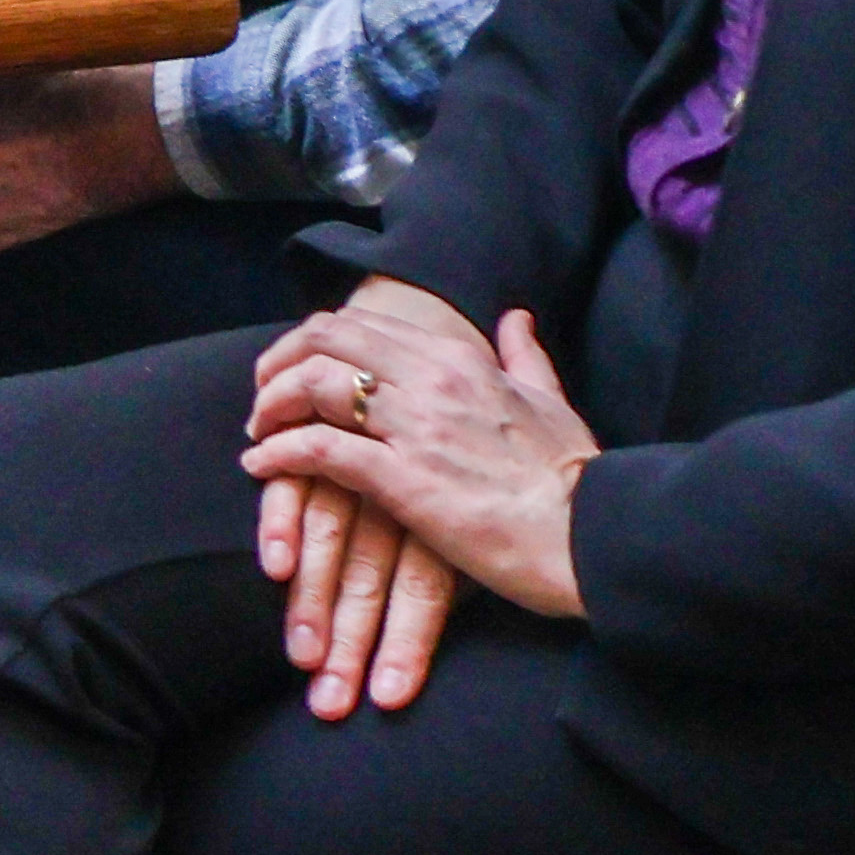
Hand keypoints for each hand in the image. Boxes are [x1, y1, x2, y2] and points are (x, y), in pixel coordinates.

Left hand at [244, 282, 599, 687]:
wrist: (594, 535)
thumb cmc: (574, 478)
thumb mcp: (552, 401)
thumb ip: (526, 356)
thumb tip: (516, 318)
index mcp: (459, 357)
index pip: (362, 324)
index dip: (314, 342)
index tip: (295, 368)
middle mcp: (430, 379)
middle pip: (325, 341)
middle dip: (280, 363)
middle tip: (263, 397)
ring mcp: (414, 427)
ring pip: (314, 385)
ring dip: (272, 406)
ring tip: (260, 433)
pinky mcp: (402, 480)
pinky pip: (319, 449)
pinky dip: (280, 453)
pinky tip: (261, 466)